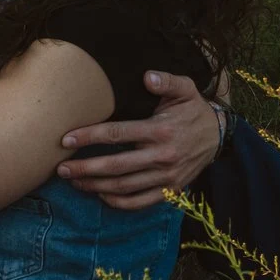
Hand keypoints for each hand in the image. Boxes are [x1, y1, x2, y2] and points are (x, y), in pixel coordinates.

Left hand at [55, 71, 222, 209]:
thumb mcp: (185, 88)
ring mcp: (166, 177)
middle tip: (61, 169)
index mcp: (160, 130)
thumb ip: (166, 80)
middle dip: (85, 168)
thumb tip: (146, 76)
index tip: (66, 140)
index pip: (117, 134)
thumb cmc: (193, 109)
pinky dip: (119, 203)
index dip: (89, 137)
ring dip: (95, 187)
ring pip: (124, 187)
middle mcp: (162, 156)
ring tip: (74, 182)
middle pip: (115, 166)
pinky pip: (140, 202)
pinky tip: (100, 195)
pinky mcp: (170, 190)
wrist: (219, 136)